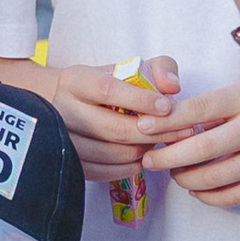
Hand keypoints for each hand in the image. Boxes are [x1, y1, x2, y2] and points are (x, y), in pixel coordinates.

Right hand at [35, 54, 183, 174]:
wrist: (79, 106)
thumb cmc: (114, 86)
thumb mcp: (136, 68)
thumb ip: (160, 69)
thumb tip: (172, 87)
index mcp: (75, 80)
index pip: (107, 90)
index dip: (140, 100)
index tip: (167, 107)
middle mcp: (62, 109)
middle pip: (112, 128)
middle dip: (151, 133)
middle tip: (177, 132)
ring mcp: (62, 139)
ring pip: (110, 153)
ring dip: (142, 150)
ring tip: (158, 142)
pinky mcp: (69, 163)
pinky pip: (103, 172)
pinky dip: (129, 167)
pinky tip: (142, 155)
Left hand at [147, 77, 239, 205]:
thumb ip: (221, 105)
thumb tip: (176, 121)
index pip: (198, 109)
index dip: (166, 121)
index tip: (143, 127)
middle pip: (199, 148)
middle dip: (166, 157)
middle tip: (149, 160)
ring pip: (212, 177)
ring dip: (184, 178)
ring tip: (174, 173)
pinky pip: (231, 197)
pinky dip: (207, 196)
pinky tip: (197, 188)